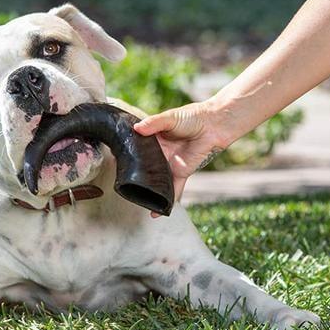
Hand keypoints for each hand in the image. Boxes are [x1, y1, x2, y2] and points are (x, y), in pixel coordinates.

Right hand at [134, 100, 230, 215]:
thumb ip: (154, 123)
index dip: (128, 154)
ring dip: (149, 190)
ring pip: (157, 180)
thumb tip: (137, 128)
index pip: (137, 148)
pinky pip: (173, 189)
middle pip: (145, 166)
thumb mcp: (169, 118)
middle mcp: (160, 153)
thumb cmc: (191, 117)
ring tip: (136, 200)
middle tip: (123, 183)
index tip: (117, 161)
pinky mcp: (181, 172)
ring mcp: (170, 164)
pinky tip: (157, 212)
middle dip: (136, 176)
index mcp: (154, 139)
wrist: (213, 125)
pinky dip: (167, 200)